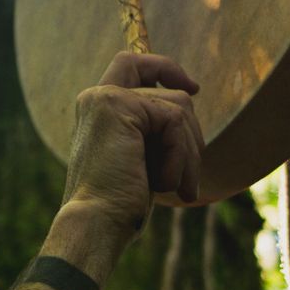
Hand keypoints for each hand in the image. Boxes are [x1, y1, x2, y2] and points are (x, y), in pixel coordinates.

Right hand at [61, 52, 204, 242]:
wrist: (95, 225)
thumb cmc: (119, 204)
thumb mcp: (141, 159)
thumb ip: (154, 129)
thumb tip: (190, 98)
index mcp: (99, 109)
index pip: (134, 64)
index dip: (166, 69)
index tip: (193, 89)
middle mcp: (98, 96)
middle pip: (170, 88)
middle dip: (192, 131)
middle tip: (190, 177)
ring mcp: (107, 98)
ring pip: (180, 107)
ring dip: (188, 154)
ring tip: (176, 188)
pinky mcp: (119, 106)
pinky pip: (174, 121)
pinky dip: (179, 157)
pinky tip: (162, 184)